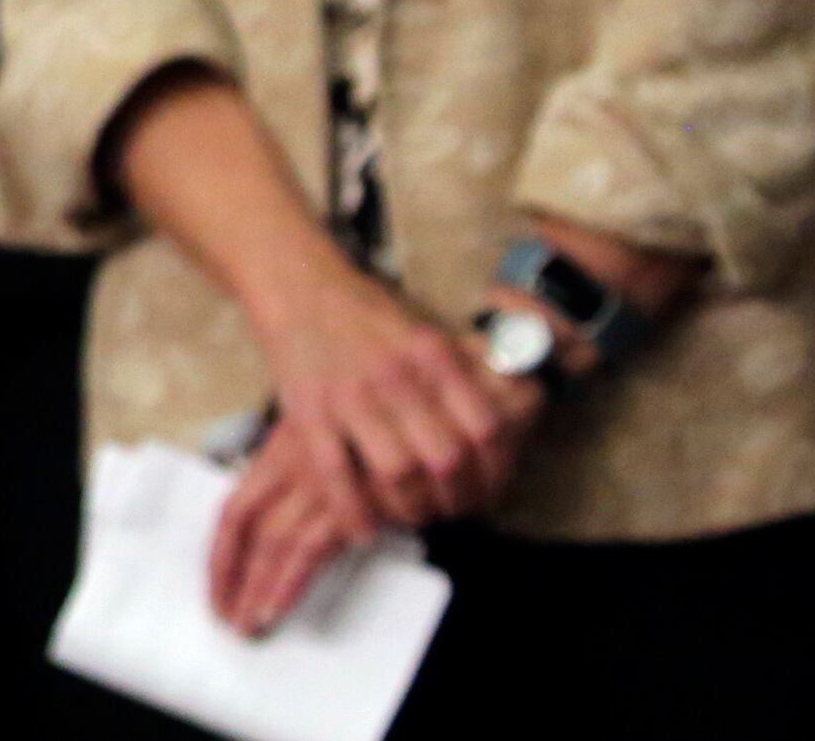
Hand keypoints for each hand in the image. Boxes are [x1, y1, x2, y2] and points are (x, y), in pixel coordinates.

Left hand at [208, 419, 385, 639]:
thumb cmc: (379, 441)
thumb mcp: (329, 452)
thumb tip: (275, 532)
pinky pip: (309, 549)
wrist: (427, 423)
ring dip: (256, 587)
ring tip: (248, 623)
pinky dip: (289, 582)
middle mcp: (292, 466)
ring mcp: (319, 484)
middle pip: (244, 527)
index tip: (215, 584)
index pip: (234, 509)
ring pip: (271, 541)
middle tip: (224, 612)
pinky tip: (278, 607)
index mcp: (279, 454)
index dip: (220, 551)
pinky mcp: (351, 504)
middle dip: (230, 575)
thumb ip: (302, 486)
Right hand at [221, 256, 529, 627]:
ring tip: (412, 515)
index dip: (496, 469)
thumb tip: (514, 409)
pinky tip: (363, 528)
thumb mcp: (427, 332)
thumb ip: (467, 371)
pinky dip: (352, 509)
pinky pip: (335, 473)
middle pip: (445, 458)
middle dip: (455, 498)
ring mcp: (349, 394)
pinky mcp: (308, 410)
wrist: (300, 286)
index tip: (489, 488)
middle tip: (452, 510)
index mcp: (432, 355)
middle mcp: (396, 375)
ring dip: (410, 507)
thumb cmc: (368, 315)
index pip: (485, 426)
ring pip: (396, 472)